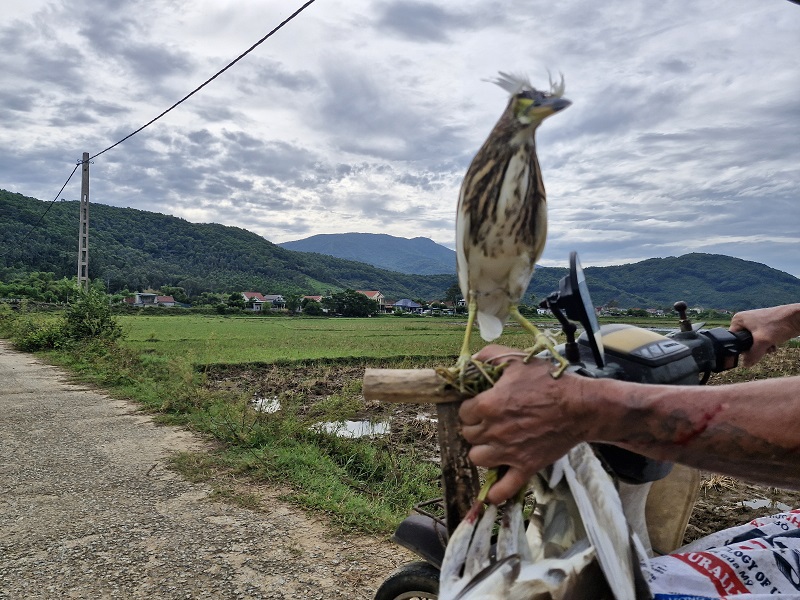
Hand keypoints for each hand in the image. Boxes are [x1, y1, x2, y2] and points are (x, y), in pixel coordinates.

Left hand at [458, 345, 585, 503]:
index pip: (463, 412)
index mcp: (488, 405)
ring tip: (493, 444)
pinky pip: (503, 488)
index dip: (471, 408)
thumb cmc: (549, 381)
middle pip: (468, 434)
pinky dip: (496, 492)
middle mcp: (494, 430)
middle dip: (476, 427)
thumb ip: (490, 356)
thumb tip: (471, 358)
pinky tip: (493, 488)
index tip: (481, 405)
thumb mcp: (518, 360)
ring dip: (483, 451)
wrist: (581, 406)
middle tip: (490, 422)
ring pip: (477, 458)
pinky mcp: (526, 466)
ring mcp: (509, 452)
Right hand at [730, 304, 799, 366]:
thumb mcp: (762, 342)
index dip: (742, 348)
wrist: (796, 318)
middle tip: (763, 348)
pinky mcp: (764, 326)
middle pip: (744, 342)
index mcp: (738, 320)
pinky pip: (761, 339)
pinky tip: (773, 345)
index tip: (753, 351)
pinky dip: (767, 344)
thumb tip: (746, 364)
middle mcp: (745, 320)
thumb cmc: (778, 323)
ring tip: (770, 346)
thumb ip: (752, 355)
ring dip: (762, 347)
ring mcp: (755, 323)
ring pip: (754, 342)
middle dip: (755, 348)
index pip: (733, 339)